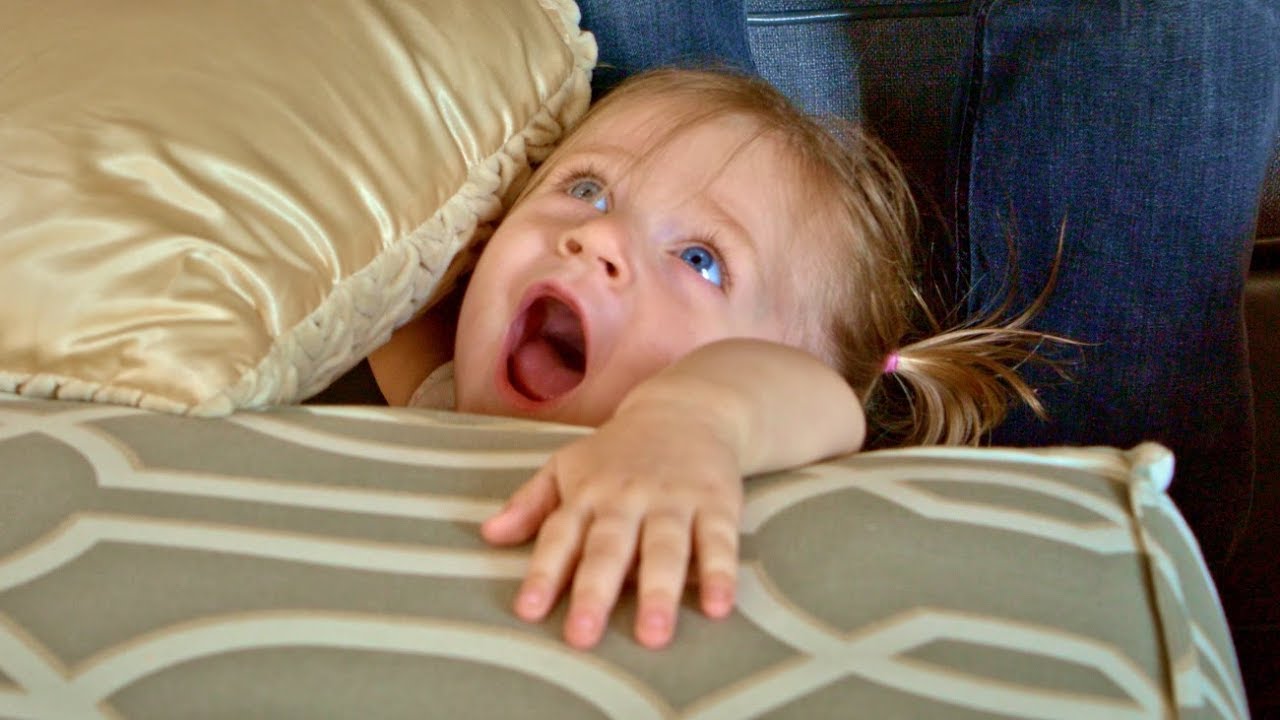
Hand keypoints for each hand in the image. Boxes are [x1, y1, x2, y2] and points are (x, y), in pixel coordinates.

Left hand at [480, 402, 742, 649]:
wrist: (687, 408)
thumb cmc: (619, 450)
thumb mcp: (568, 466)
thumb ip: (532, 503)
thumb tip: (489, 535)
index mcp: (588, 493)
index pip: (560, 536)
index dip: (544, 573)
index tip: (529, 611)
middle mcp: (628, 497)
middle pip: (610, 547)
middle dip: (595, 592)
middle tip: (583, 637)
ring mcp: (674, 500)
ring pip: (665, 548)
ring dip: (659, 590)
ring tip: (653, 635)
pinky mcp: (717, 502)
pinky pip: (719, 541)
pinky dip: (720, 574)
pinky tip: (718, 608)